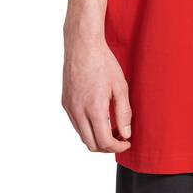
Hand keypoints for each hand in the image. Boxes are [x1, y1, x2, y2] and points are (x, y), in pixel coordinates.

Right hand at [62, 33, 132, 153]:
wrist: (82, 46)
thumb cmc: (104, 63)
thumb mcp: (120, 87)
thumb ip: (124, 113)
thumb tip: (126, 134)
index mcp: (93, 109)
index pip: (104, 142)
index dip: (118, 146)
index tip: (127, 142)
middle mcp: (78, 112)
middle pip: (91, 144)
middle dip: (107, 147)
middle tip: (120, 138)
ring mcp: (69, 108)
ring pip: (82, 136)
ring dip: (96, 138)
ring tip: (111, 128)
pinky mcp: (65, 103)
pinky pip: (76, 124)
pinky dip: (87, 128)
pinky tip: (98, 117)